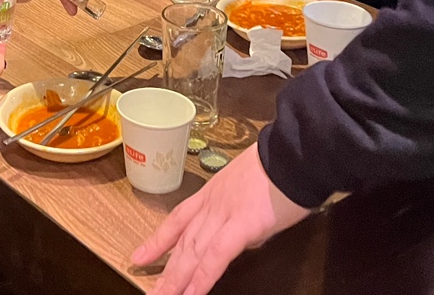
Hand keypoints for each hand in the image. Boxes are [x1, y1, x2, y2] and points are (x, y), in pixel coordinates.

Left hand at [131, 143, 310, 294]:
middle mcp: (212, 205)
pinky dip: (202, 278)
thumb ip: (237, 210)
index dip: (158, 241)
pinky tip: (191, 294)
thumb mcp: (247, 184)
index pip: (178, 220)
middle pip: (182, 242)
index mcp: (212, 193)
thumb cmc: (280, 166)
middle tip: (150, 292)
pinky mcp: (242, 225)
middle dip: (165, 270)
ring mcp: (224, 215)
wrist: (292, 153)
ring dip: (176, 280)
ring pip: (193, 252)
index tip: (140, 256)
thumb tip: (238, 233)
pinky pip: (216, 256)